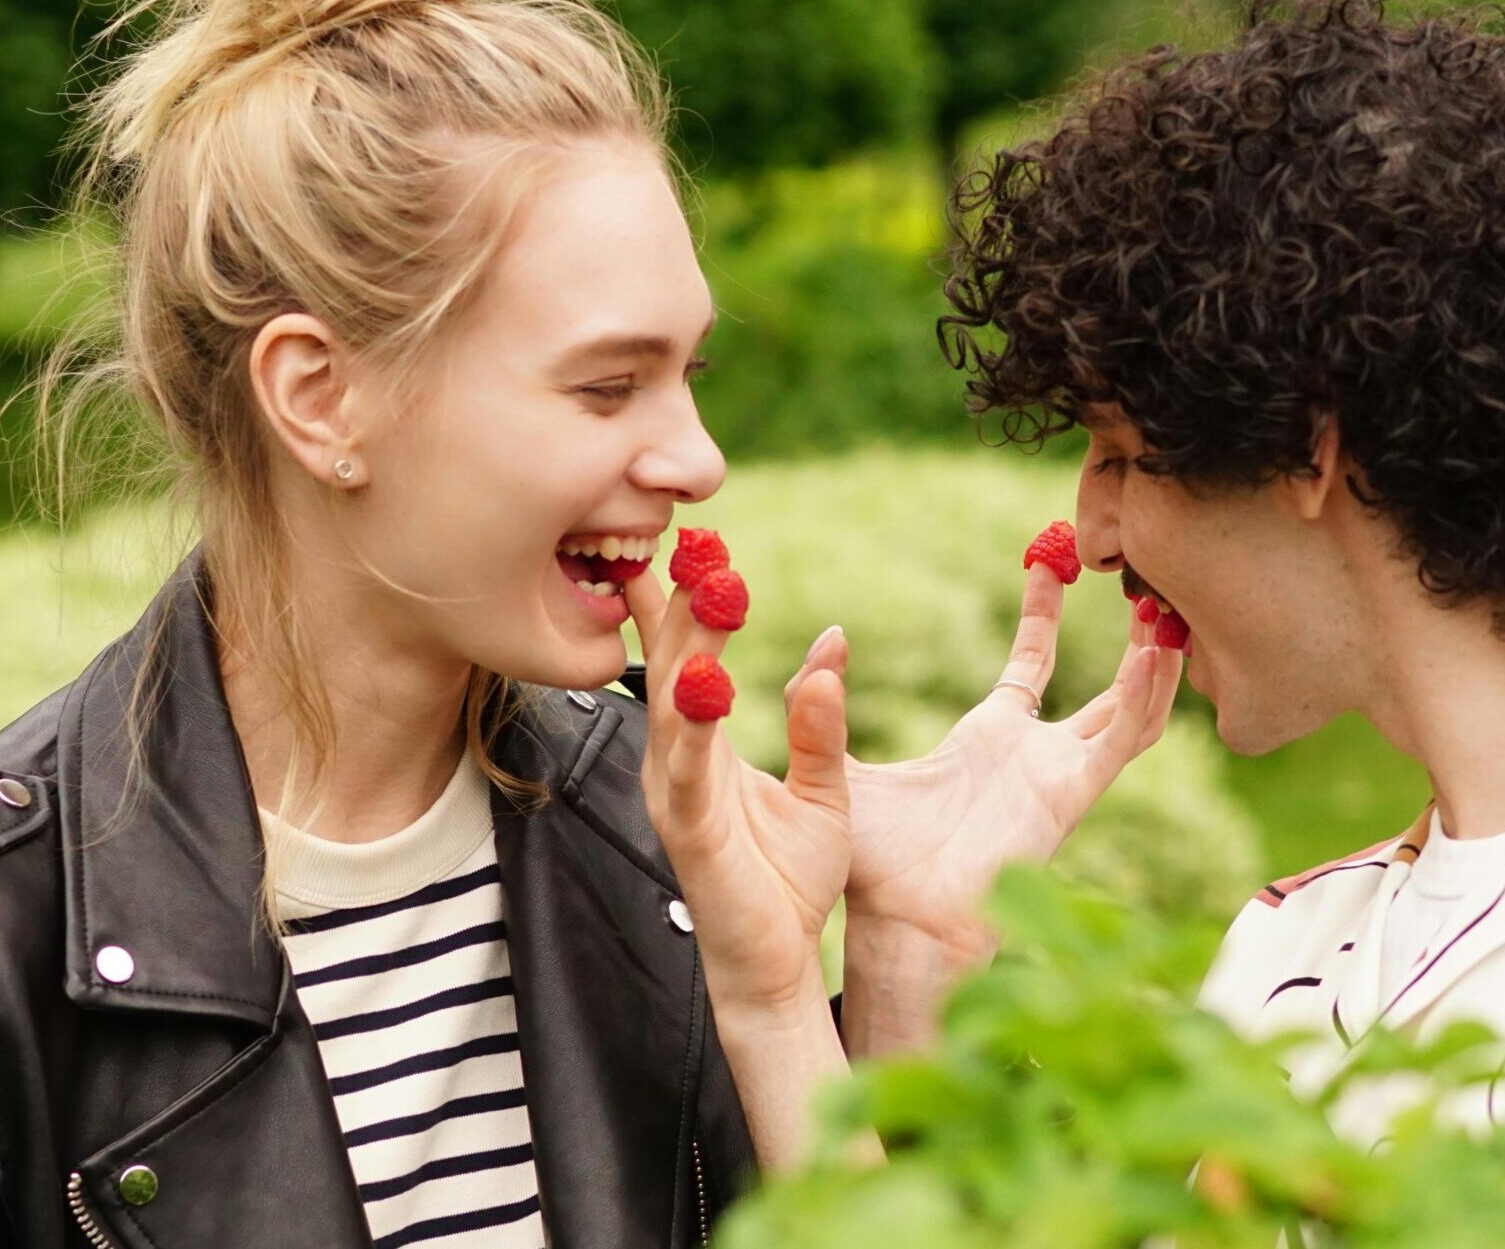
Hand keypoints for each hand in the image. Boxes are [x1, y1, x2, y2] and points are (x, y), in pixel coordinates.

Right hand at [626, 568, 852, 1019]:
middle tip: (693, 540)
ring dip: (689, 645)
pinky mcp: (691, 832)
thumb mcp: (822, 787)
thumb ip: (822, 718)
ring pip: (674, 706)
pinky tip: (705, 685)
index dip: (685, 601)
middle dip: (682, 602)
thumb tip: (832, 642)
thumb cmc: (790, 878)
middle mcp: (676, 762)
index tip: (693, 541)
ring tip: (705, 590)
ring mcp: (676, 796)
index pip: (686, 658)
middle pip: (672, 666)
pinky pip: (691, 771)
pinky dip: (695, 727)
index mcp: (702, 746)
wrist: (775, 964)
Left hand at [843, 561, 1181, 960]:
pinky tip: (1154, 655)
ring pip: (1131, 712)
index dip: (1043, 611)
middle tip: (1146, 581)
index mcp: (990, 740)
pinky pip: (1122, 741)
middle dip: (1129, 637)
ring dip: (1154, 665)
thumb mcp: (844, 764)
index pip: (1031, 663)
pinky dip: (1144, 698)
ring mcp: (1060, 776)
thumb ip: (823, 704)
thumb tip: (823, 640)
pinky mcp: (1071, 795)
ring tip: (1167, 614)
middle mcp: (1035, 756)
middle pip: (1104, 687)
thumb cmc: (874, 864)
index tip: (1050, 559)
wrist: (898, 922)